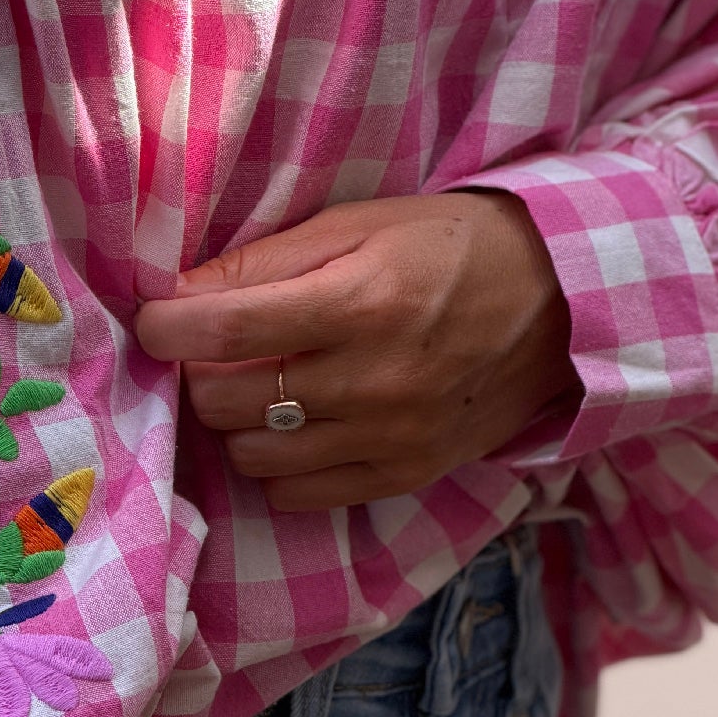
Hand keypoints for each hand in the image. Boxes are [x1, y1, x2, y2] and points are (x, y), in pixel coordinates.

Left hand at [135, 193, 577, 511]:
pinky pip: (298, 492)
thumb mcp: (360, 223)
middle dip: (201, 371)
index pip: (225, 333)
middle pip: (226, 400)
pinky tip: (295, 423)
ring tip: (260, 383)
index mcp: (362, 302)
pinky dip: (277, 461)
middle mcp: (374, 380)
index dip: (166, 329)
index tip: (155, 321)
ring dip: (236, 418)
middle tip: (219, 346)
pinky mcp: (406, 474)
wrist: (562, 302)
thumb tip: (179, 293)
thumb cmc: (450, 245)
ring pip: (252, 454)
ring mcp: (392, 437)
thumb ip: (266, 260)